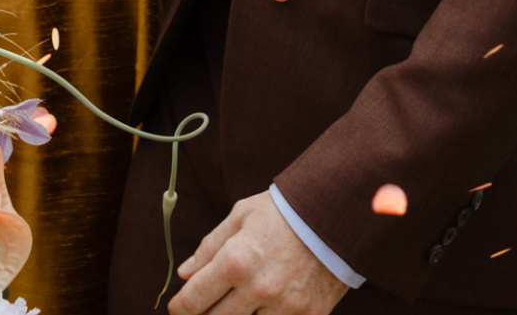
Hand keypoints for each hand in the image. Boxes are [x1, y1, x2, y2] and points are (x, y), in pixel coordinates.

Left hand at [170, 193, 349, 314]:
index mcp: (236, 261)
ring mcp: (285, 307)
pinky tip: (264, 308)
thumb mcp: (241, 216)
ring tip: (238, 303)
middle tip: (205, 306)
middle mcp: (258, 289)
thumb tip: (185, 273)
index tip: (178, 308)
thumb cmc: (285, 211)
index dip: (180, 308)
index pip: (194, 300)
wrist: (338, 214)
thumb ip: (210, 247)